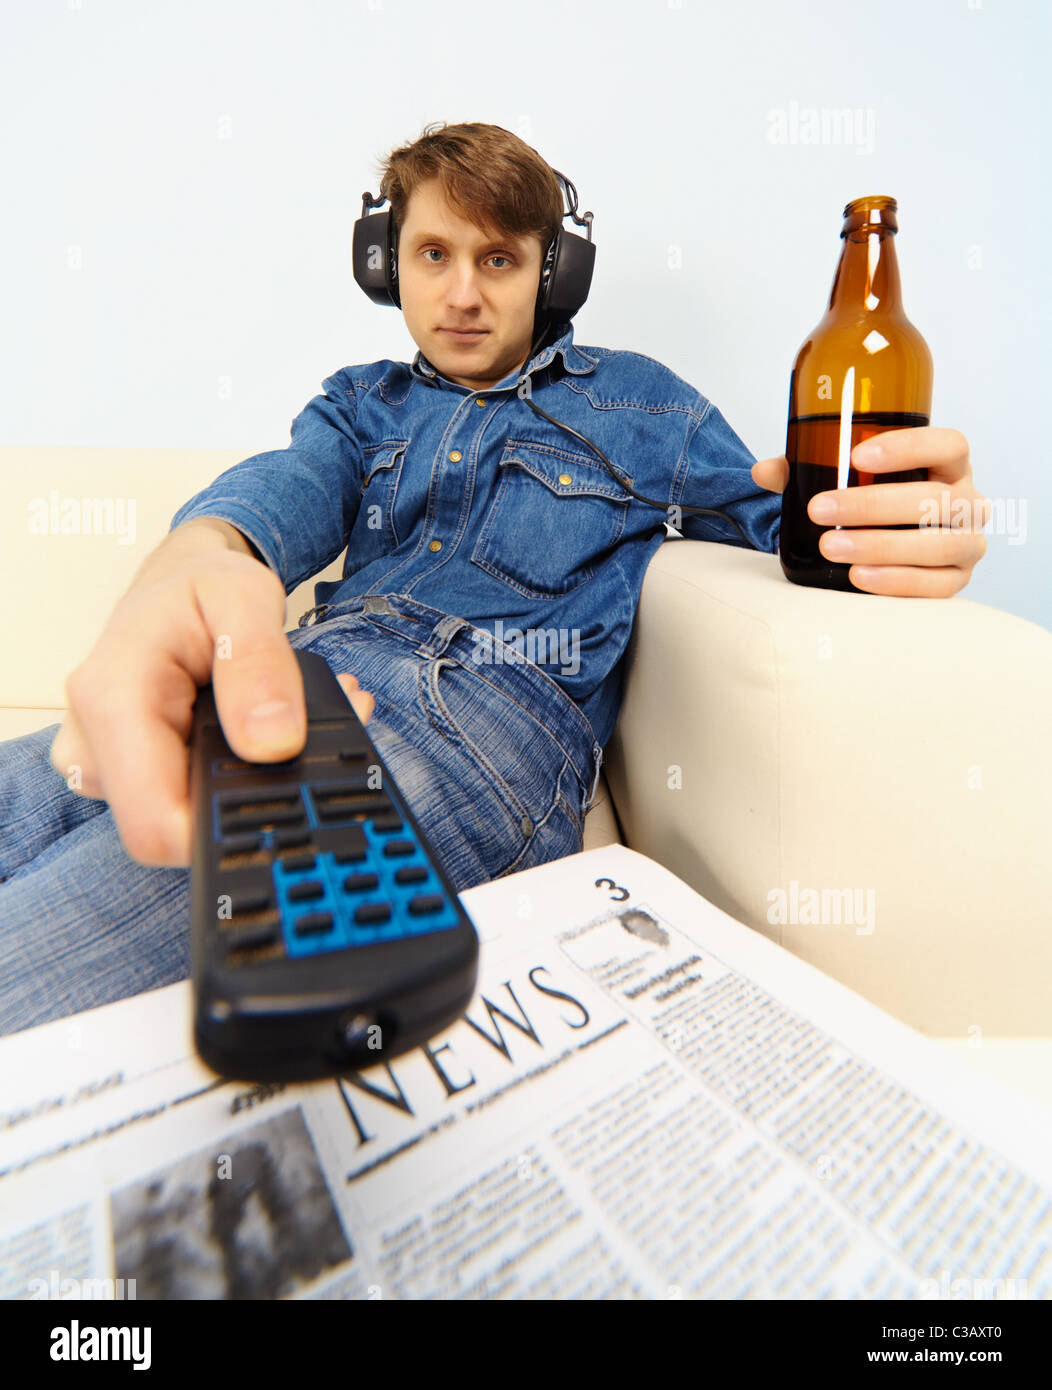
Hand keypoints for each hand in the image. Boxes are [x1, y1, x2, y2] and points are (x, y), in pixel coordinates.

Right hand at [49, 543, 373, 869]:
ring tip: (281, 720)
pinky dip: (230, 774)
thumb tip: (274, 742)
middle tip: (304, 736)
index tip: (286, 794)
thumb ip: (261, 666)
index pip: (158, 825)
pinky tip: (257, 732)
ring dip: (244, 779)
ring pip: (186, 816)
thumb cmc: (202, 586)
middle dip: (248, 794)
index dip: (222, 829)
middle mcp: (93, 742)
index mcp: (113, 700)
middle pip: (177, 828)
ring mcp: (104, 764)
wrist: (175, 581)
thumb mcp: (245, 599)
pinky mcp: (124, 773)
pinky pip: (183, 800)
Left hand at [751, 426, 990, 596]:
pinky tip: (859, 577)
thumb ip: (806, 470)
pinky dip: (896, 581)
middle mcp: (967, 501)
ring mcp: (968, 543)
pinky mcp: (957, 581)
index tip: (857, 455)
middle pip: (936, 498)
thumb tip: (762, 472)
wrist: (891, 548)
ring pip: (938, 544)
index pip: (948, 444)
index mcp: (949, 464)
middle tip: (820, 510)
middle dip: (873, 505)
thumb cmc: (874, 504)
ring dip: (881, 546)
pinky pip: (937, 586)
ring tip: (830, 548)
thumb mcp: (845, 479)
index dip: (908, 446)